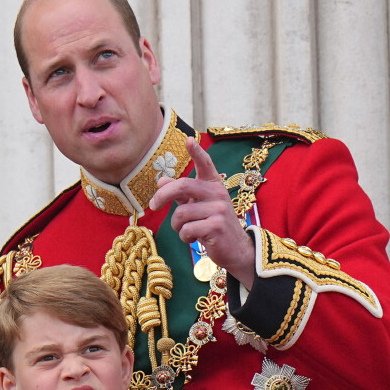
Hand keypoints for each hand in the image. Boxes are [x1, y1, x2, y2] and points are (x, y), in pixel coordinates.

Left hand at [149, 137, 254, 288]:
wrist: (236, 250)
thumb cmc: (214, 225)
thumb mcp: (198, 207)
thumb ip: (181, 194)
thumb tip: (161, 180)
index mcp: (214, 186)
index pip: (205, 165)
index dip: (197, 152)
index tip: (188, 139)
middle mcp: (218, 194)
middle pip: (182, 186)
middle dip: (162, 196)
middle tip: (153, 205)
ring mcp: (219, 210)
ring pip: (181, 213)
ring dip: (177, 227)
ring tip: (186, 231)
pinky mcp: (216, 227)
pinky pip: (186, 230)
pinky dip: (184, 237)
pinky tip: (193, 240)